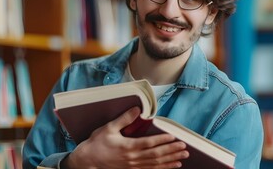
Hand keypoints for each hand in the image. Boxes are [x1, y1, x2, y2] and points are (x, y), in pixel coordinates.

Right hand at [61, 107, 188, 168]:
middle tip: (184, 147)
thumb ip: (124, 119)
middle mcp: (132, 158)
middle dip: (171, 151)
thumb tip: (137, 109)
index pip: (149, 144)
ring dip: (170, 160)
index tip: (174, 137)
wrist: (88, 161)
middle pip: (156, 155)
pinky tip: (173, 165)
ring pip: (156, 164)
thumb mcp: (108, 128)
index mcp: (127, 147)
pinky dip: (163, 168)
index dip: (162, 140)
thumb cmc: (97, 143)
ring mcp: (133, 166)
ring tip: (183, 156)